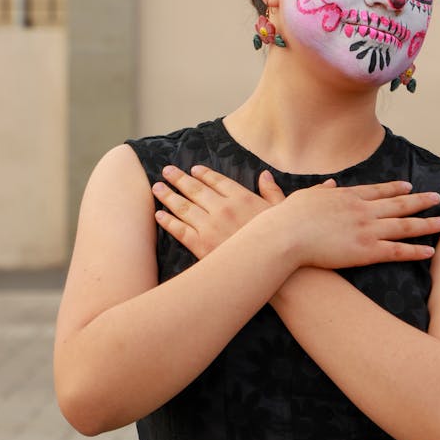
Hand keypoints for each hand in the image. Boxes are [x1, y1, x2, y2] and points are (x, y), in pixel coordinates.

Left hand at [152, 164, 286, 259]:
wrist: (271, 269)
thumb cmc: (281, 242)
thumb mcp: (282, 212)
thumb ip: (272, 192)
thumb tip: (265, 175)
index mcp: (242, 198)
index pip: (218, 181)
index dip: (204, 174)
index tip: (194, 169)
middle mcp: (223, 208)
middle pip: (195, 190)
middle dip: (179, 179)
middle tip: (166, 171)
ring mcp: (210, 226)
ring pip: (183, 207)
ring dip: (168, 196)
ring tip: (157, 188)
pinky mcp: (201, 246)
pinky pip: (179, 230)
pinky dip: (167, 221)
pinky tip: (159, 214)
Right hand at [273, 181, 439, 269]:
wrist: (287, 234)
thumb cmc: (289, 217)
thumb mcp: (306, 197)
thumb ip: (321, 190)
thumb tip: (329, 184)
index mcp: (348, 196)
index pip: (378, 190)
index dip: (396, 189)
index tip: (409, 186)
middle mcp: (363, 209)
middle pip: (399, 204)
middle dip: (420, 201)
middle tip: (438, 198)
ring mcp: (367, 229)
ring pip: (405, 226)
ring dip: (427, 224)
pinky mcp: (367, 250)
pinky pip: (397, 250)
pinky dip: (415, 250)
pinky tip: (430, 250)